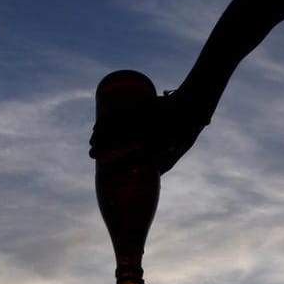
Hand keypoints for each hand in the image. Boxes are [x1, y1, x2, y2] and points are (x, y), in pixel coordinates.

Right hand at [87, 89, 207, 174]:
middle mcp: (150, 132)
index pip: (133, 160)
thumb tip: (146, 179)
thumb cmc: (185, 133)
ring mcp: (144, 117)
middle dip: (101, 149)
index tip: (105, 172)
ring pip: (115, 126)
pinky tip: (97, 126)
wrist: (192, 105)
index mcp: (160, 147)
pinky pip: (118, 113)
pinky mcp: (141, 106)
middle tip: (91, 156)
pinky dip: (105, 119)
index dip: (117, 167)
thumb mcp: (176, 154)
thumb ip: (161, 167)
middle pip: (118, 141)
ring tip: (92, 142)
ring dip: (100, 134)